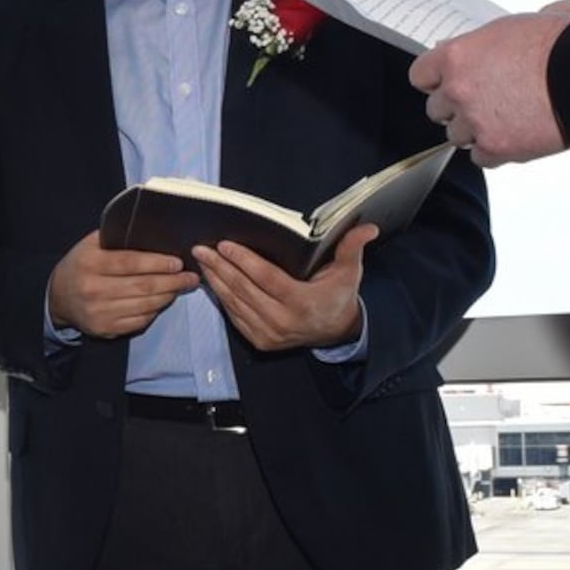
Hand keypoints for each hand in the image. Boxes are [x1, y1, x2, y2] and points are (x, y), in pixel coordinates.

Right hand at [48, 232, 197, 341]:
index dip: (157, 262)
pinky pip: (139, 321)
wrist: (58, 297)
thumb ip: (117, 238)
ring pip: (144, 305)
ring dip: (168, 296)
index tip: (177, 262)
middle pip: (142, 286)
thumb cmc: (82, 265)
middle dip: (172, 281)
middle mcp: (92, 289)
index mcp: (90, 263)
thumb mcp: (91, 245)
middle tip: (190, 277)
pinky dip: (155, 311)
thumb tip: (155, 235)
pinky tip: (163, 301)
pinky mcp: (104, 329)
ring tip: (181, 287)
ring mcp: (98, 312)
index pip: (130, 262)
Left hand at [195, 223, 376, 351]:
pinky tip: (212, 280)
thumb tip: (368, 227)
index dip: (244, 260)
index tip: (225, 244)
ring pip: (235, 304)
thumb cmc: (338, 296)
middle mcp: (282, 322)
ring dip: (216, 281)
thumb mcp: (349, 272)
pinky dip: (222, 298)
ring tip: (202, 260)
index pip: (266, 278)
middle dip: (220, 267)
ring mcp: (269, 335)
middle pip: (244, 290)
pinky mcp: (260, 341)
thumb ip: (352, 248)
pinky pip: (235, 317)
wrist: (336, 332)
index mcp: (301, 303)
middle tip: (201, 248)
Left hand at [410, 0, 569, 166]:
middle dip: (457, 106)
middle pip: (436, 109)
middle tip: (486, 100)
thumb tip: (458, 48)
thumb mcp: (511, 27)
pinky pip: (480, 158)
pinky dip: (495, 151)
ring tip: (507, 117)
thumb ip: (477, 43)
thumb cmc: (561, 42)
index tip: (448, 82)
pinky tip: (516, 135)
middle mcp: (458, 90)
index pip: (420, 75)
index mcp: (457, 55)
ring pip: (457, 136)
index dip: (437, 80)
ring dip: (476, 130)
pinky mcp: (497, 147)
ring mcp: (475, 121)